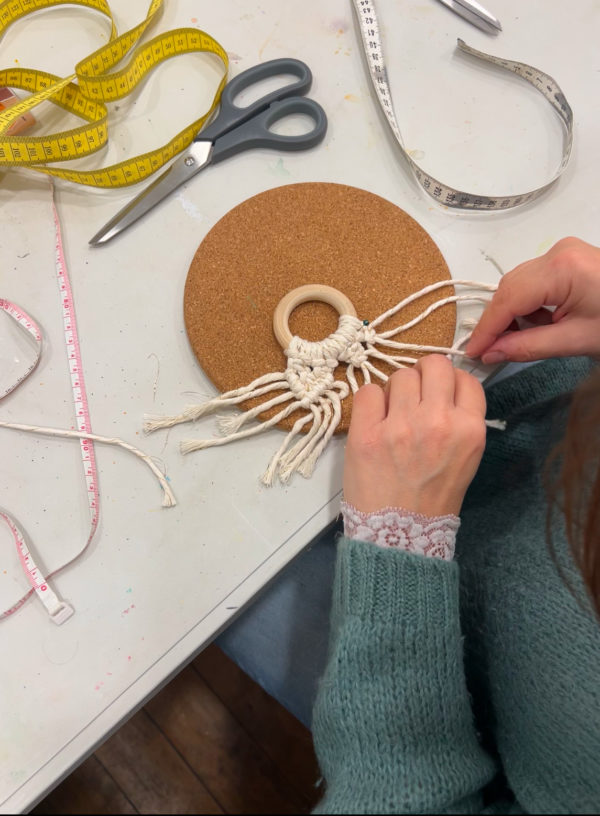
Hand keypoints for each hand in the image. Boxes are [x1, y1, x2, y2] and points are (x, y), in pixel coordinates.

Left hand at [343, 355, 486, 516]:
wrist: (399, 535)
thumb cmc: (431, 499)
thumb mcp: (465, 459)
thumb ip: (460, 422)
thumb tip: (443, 387)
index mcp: (469, 430)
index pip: (465, 378)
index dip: (449, 381)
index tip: (438, 392)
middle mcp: (439, 422)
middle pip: (434, 364)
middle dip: (423, 374)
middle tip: (413, 395)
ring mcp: (402, 426)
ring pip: (400, 375)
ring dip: (396, 390)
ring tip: (393, 415)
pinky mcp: (367, 433)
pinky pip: (368, 391)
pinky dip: (370, 402)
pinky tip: (374, 422)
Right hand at [466, 237, 599, 363]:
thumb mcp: (576, 341)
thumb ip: (527, 346)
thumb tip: (489, 353)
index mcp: (562, 268)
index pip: (509, 299)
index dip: (487, 328)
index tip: (471, 353)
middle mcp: (558, 252)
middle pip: (510, 287)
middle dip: (499, 321)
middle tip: (491, 352)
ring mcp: (563, 252)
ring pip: (519, 284)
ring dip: (515, 314)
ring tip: (523, 340)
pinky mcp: (568, 258)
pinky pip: (534, 281)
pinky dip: (531, 305)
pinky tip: (541, 325)